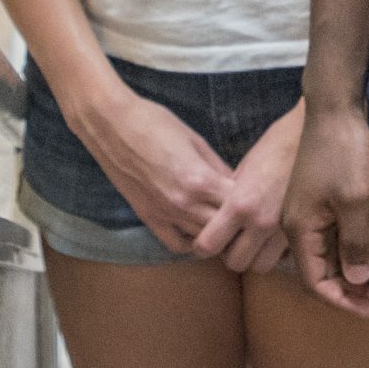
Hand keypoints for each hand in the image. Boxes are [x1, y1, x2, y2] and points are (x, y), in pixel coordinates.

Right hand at [68, 86, 235, 255]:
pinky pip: (175, 244)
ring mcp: (164, 214)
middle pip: (223, 229)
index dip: (251, 202)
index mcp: (199, 179)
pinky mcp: (147, 217)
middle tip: (247, 215)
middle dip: (238, 223)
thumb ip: (218, 166)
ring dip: (217, 234)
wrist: (110, 125)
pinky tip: (198, 231)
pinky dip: (190, 244)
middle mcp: (183, 203)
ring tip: (227, 224)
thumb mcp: (196, 139)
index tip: (258, 197)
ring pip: (202, 240)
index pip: (237, 205)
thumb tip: (237, 184)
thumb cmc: (154, 123)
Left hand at [192, 102, 301, 274]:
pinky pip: (283, 256)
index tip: (207, 239)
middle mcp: (262, 221)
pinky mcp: (305, 228)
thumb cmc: (277, 142)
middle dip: (230, 254)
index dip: (203, 245)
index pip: (208, 246)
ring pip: (260, 266)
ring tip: (255, 240)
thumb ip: (231, 197)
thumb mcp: (245, 168)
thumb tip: (220, 217)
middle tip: (233, 240)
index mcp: (241, 204)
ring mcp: (285, 229)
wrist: (315, 133)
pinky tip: (275, 236)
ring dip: (255, 256)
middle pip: (235, 263)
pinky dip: (277, 252)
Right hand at [280, 100, 368, 314]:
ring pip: (332, 255)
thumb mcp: (356, 201)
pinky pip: (336, 236)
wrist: (337, 107)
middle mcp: (298, 225)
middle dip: (356, 288)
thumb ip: (355, 245)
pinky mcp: (322, 201)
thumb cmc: (345, 152)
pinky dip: (356, 249)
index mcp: (299, 229)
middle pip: (324, 271)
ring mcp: (309, 212)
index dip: (343, 300)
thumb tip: (355, 282)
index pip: (316, 281)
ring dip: (358, 269)